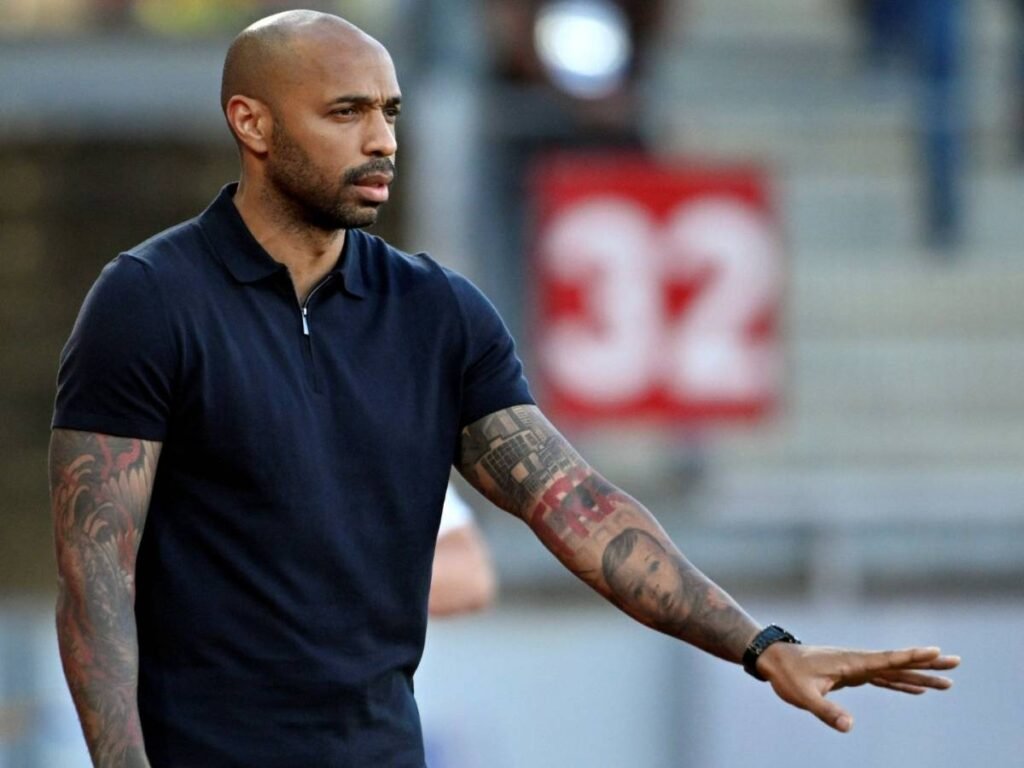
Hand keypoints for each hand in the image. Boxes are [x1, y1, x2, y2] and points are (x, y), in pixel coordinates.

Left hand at [756, 643, 959, 732]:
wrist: (773, 660)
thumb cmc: (787, 675)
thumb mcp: (804, 696)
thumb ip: (826, 711)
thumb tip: (849, 727)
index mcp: (851, 662)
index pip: (887, 659)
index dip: (911, 656)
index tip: (936, 652)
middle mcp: (858, 662)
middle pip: (899, 662)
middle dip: (928, 664)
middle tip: (957, 662)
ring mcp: (856, 667)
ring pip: (895, 671)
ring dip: (920, 676)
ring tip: (948, 682)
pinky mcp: (852, 675)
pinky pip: (883, 679)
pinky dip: (902, 684)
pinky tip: (917, 691)